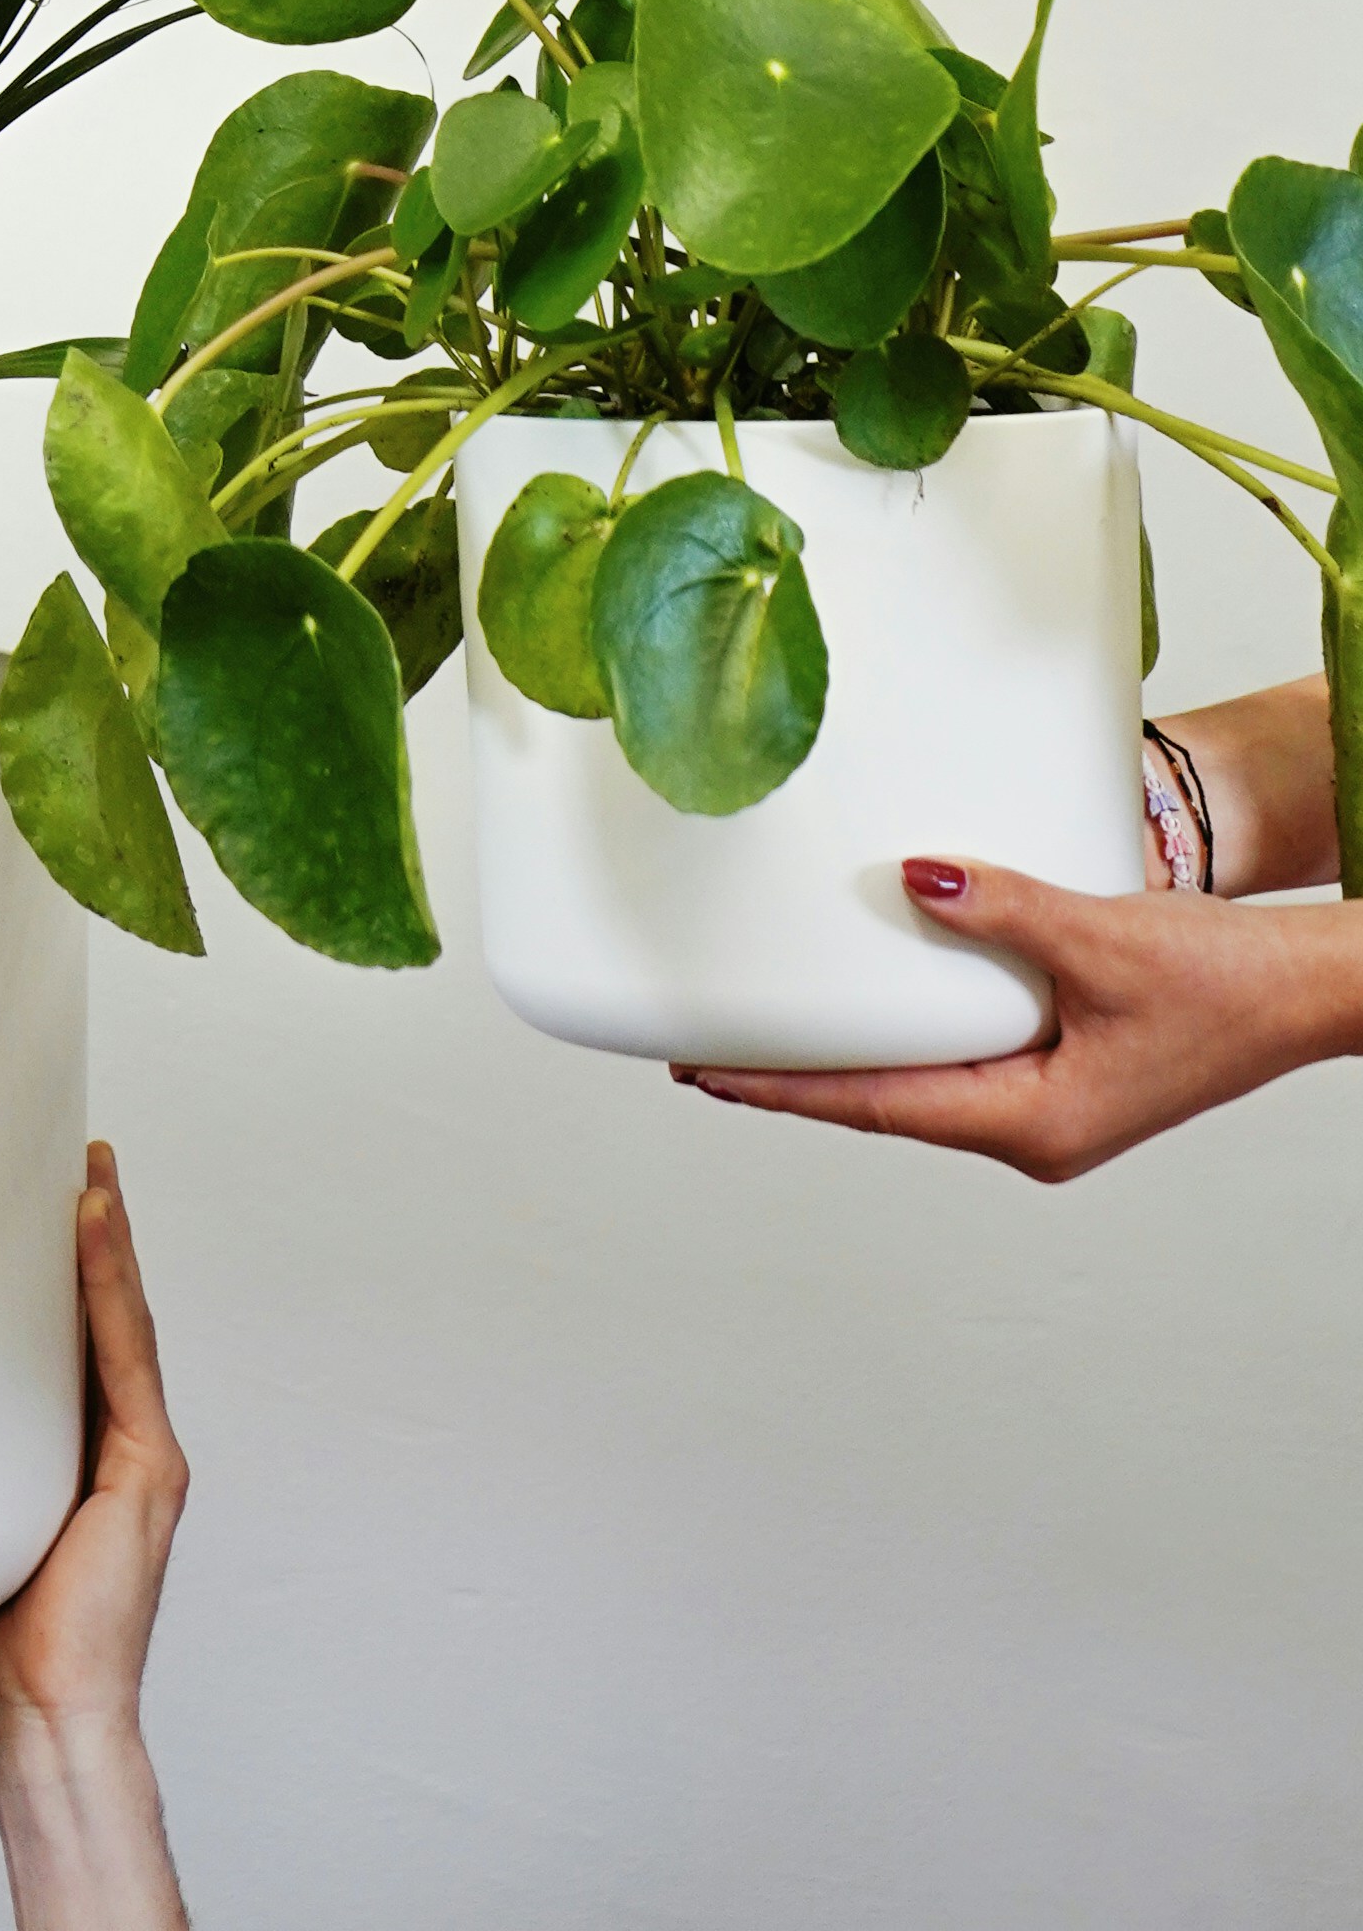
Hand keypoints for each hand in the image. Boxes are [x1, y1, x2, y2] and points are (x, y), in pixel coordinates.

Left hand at [0, 1142, 189, 1930]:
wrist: (36, 1713)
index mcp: (69, 1454)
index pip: (69, 1343)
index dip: (61, 1272)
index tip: (38, 1200)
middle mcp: (112, 1443)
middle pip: (103, 1316)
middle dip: (92, 1234)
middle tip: (75, 1154)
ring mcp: (136, 1453)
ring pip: (121, 1321)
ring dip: (106, 1240)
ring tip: (89, 1169)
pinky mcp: (146, 1466)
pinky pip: (125, 1354)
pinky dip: (109, 1285)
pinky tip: (93, 1227)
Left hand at [678, 854, 1362, 1177]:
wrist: (1309, 989)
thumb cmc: (1228, 982)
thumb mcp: (1103, 938)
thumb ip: (1004, 908)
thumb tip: (916, 876)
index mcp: (1032, 1122)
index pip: (874, 1105)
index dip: (783, 1089)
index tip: (704, 1075)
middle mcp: (1032, 1127)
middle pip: (884, 1102)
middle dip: (796, 1079)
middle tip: (701, 1053)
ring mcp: (1050, 1104)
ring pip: (921, 1082)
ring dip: (850, 1056)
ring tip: (764, 1027)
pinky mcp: (1068, 1069)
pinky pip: (961, 1055)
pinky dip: (906, 1032)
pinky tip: (870, 1003)